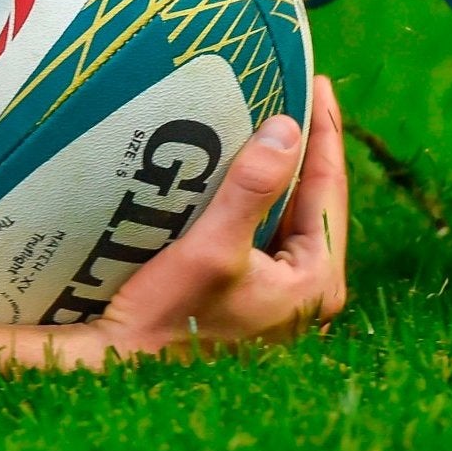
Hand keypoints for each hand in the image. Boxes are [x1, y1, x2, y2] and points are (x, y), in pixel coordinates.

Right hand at [64, 74, 348, 363]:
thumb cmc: (166, 318)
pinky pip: (267, 229)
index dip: (324, 130)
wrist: (122, 369)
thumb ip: (253, 187)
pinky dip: (260, 193)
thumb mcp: (212, 247)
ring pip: (291, 212)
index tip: (318, 81)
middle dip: (308, 144)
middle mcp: (308, 290)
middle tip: (301, 87)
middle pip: (315, 198)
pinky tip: (242, 166)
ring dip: (283, 167)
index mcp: (316, 281)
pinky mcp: (253, 295)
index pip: (329, 188)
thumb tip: (289, 128)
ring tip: (275, 114)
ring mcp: (281, 295)